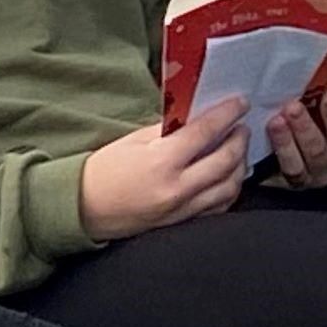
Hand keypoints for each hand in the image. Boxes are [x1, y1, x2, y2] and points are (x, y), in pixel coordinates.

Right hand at [77, 95, 249, 241]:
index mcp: (162, 161)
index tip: (240, 103)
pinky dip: (229, 189)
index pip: (206, 132)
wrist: (84, 209)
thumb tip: (197, 116)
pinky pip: (218, 207)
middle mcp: (177, 188)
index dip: (227, 114)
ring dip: (239, 165)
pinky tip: (228, 176)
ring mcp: (182, 210)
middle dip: (239, 139)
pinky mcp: (182, 223)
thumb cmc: (105, 170)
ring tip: (238, 149)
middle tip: (242, 126)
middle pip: (225, 160)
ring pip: (228, 187)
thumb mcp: (134, 140)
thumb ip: (169, 130)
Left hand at [264, 91, 326, 191]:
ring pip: (296, 166)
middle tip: (293, 107)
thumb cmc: (308, 124)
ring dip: (285, 143)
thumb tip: (320, 72)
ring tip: (275, 122)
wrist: (286, 153)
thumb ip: (320, 100)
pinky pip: (274, 176)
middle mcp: (326, 167)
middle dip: (305, 128)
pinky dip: (268, 157)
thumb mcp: (318, 113)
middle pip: (318, 151)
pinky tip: (259, 139)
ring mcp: (304, 178)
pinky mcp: (281, 184)